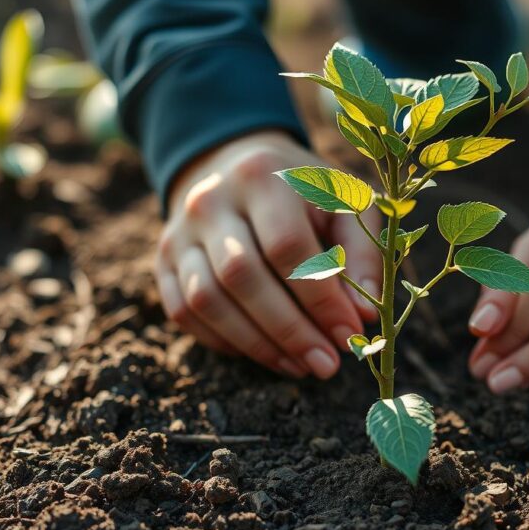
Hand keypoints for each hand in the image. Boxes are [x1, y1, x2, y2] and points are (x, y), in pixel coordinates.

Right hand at [155, 130, 381, 378]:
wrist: (236, 163)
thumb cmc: (304, 191)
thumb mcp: (345, 203)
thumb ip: (361, 254)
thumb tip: (366, 317)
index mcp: (262, 175)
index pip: (286, 247)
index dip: (319, 298)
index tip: (349, 335)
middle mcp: (210, 200)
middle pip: (242, 277)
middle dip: (289, 330)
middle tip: (326, 365)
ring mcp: (179, 232)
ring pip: (206, 299)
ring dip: (257, 344)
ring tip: (301, 366)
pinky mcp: (162, 259)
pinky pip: (184, 311)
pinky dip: (225, 341)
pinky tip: (266, 354)